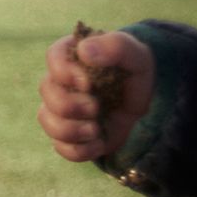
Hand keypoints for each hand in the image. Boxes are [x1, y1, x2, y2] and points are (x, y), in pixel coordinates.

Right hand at [37, 30, 154, 161]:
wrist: (151, 105)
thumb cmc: (138, 74)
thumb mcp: (137, 55)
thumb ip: (115, 46)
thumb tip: (84, 51)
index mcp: (74, 58)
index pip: (54, 57)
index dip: (63, 71)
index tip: (87, 82)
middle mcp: (62, 83)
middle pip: (46, 91)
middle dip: (68, 104)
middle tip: (96, 107)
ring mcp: (63, 110)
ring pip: (47, 120)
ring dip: (69, 129)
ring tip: (95, 130)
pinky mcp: (72, 135)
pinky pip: (61, 147)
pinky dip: (79, 149)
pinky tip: (98, 144)